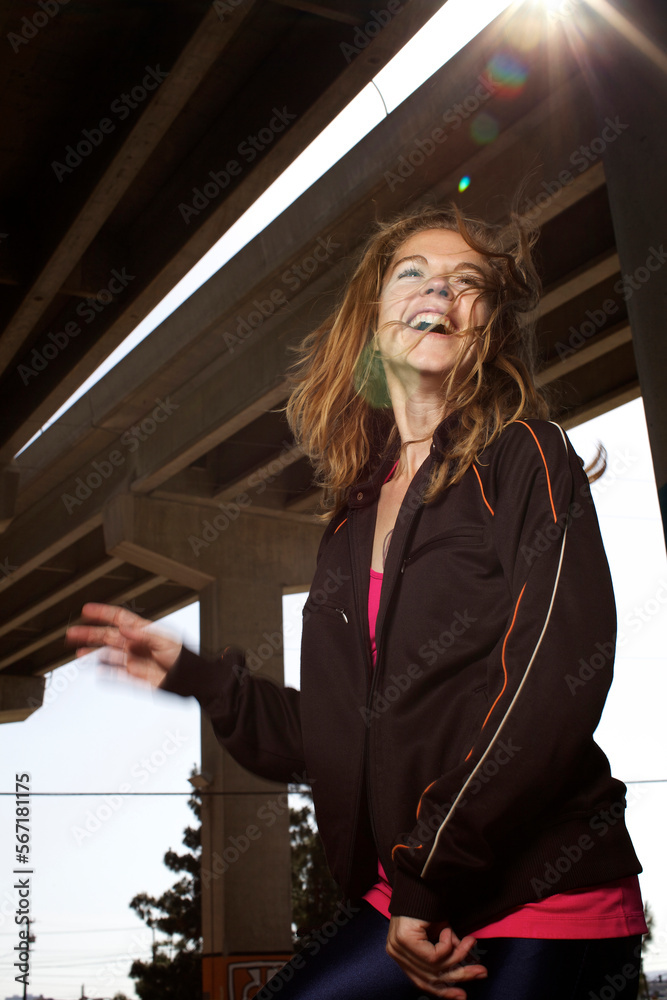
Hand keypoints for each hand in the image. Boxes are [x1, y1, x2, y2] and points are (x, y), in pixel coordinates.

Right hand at [66, 603, 181, 687]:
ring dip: (93, 653)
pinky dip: (104, 672)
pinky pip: (114, 674)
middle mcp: (135, 645)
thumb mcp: (165, 641)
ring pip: (107, 655)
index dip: (102, 613)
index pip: (118, 618)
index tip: (87, 609)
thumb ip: (143, 635)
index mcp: (142, 632)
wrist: (189, 679)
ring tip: (79, 652)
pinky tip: (95, 670)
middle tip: (72, 633)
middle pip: (107, 636)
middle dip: (89, 633)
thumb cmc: (183, 657)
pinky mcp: (134, 677)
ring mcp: (133, 660)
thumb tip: (124, 628)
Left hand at [386, 915, 486, 998]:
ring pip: (435, 967)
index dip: (444, 991)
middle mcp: (396, 954)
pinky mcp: (405, 941)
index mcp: (401, 955)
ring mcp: (398, 948)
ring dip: (458, 955)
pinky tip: (448, 931)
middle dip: (460, 975)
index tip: (463, 996)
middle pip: (431, 977)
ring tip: (471, 942)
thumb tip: (466, 965)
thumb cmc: (427, 906)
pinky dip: (447, 944)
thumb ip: (449, 951)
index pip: (422, 982)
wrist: (419, 882)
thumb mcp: (440, 933)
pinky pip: (434, 956)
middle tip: (482, 973)